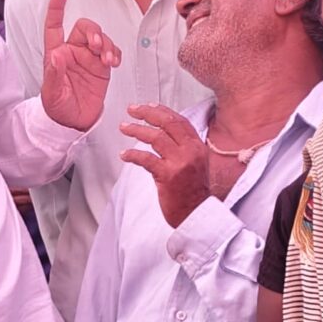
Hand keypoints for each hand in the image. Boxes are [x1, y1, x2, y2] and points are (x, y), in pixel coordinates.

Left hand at [40, 0, 120, 131]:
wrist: (73, 122)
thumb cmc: (57, 107)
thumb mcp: (52, 93)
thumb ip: (54, 74)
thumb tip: (57, 55)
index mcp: (56, 53)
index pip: (54, 25)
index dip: (56, 8)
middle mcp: (73, 51)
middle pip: (84, 28)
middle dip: (93, 32)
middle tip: (97, 46)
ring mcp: (88, 58)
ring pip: (100, 38)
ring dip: (107, 44)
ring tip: (108, 60)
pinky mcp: (101, 67)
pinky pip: (111, 52)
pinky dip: (115, 53)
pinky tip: (114, 62)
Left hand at [119, 104, 212, 227]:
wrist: (196, 215)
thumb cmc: (193, 192)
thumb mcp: (195, 164)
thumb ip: (183, 148)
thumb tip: (162, 134)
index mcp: (198, 147)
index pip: (180, 121)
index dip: (162, 111)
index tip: (149, 106)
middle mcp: (191, 151)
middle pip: (167, 123)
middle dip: (147, 113)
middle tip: (132, 110)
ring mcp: (180, 163)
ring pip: (155, 137)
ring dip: (136, 130)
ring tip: (124, 127)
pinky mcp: (167, 176)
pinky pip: (146, 159)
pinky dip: (132, 155)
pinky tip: (124, 155)